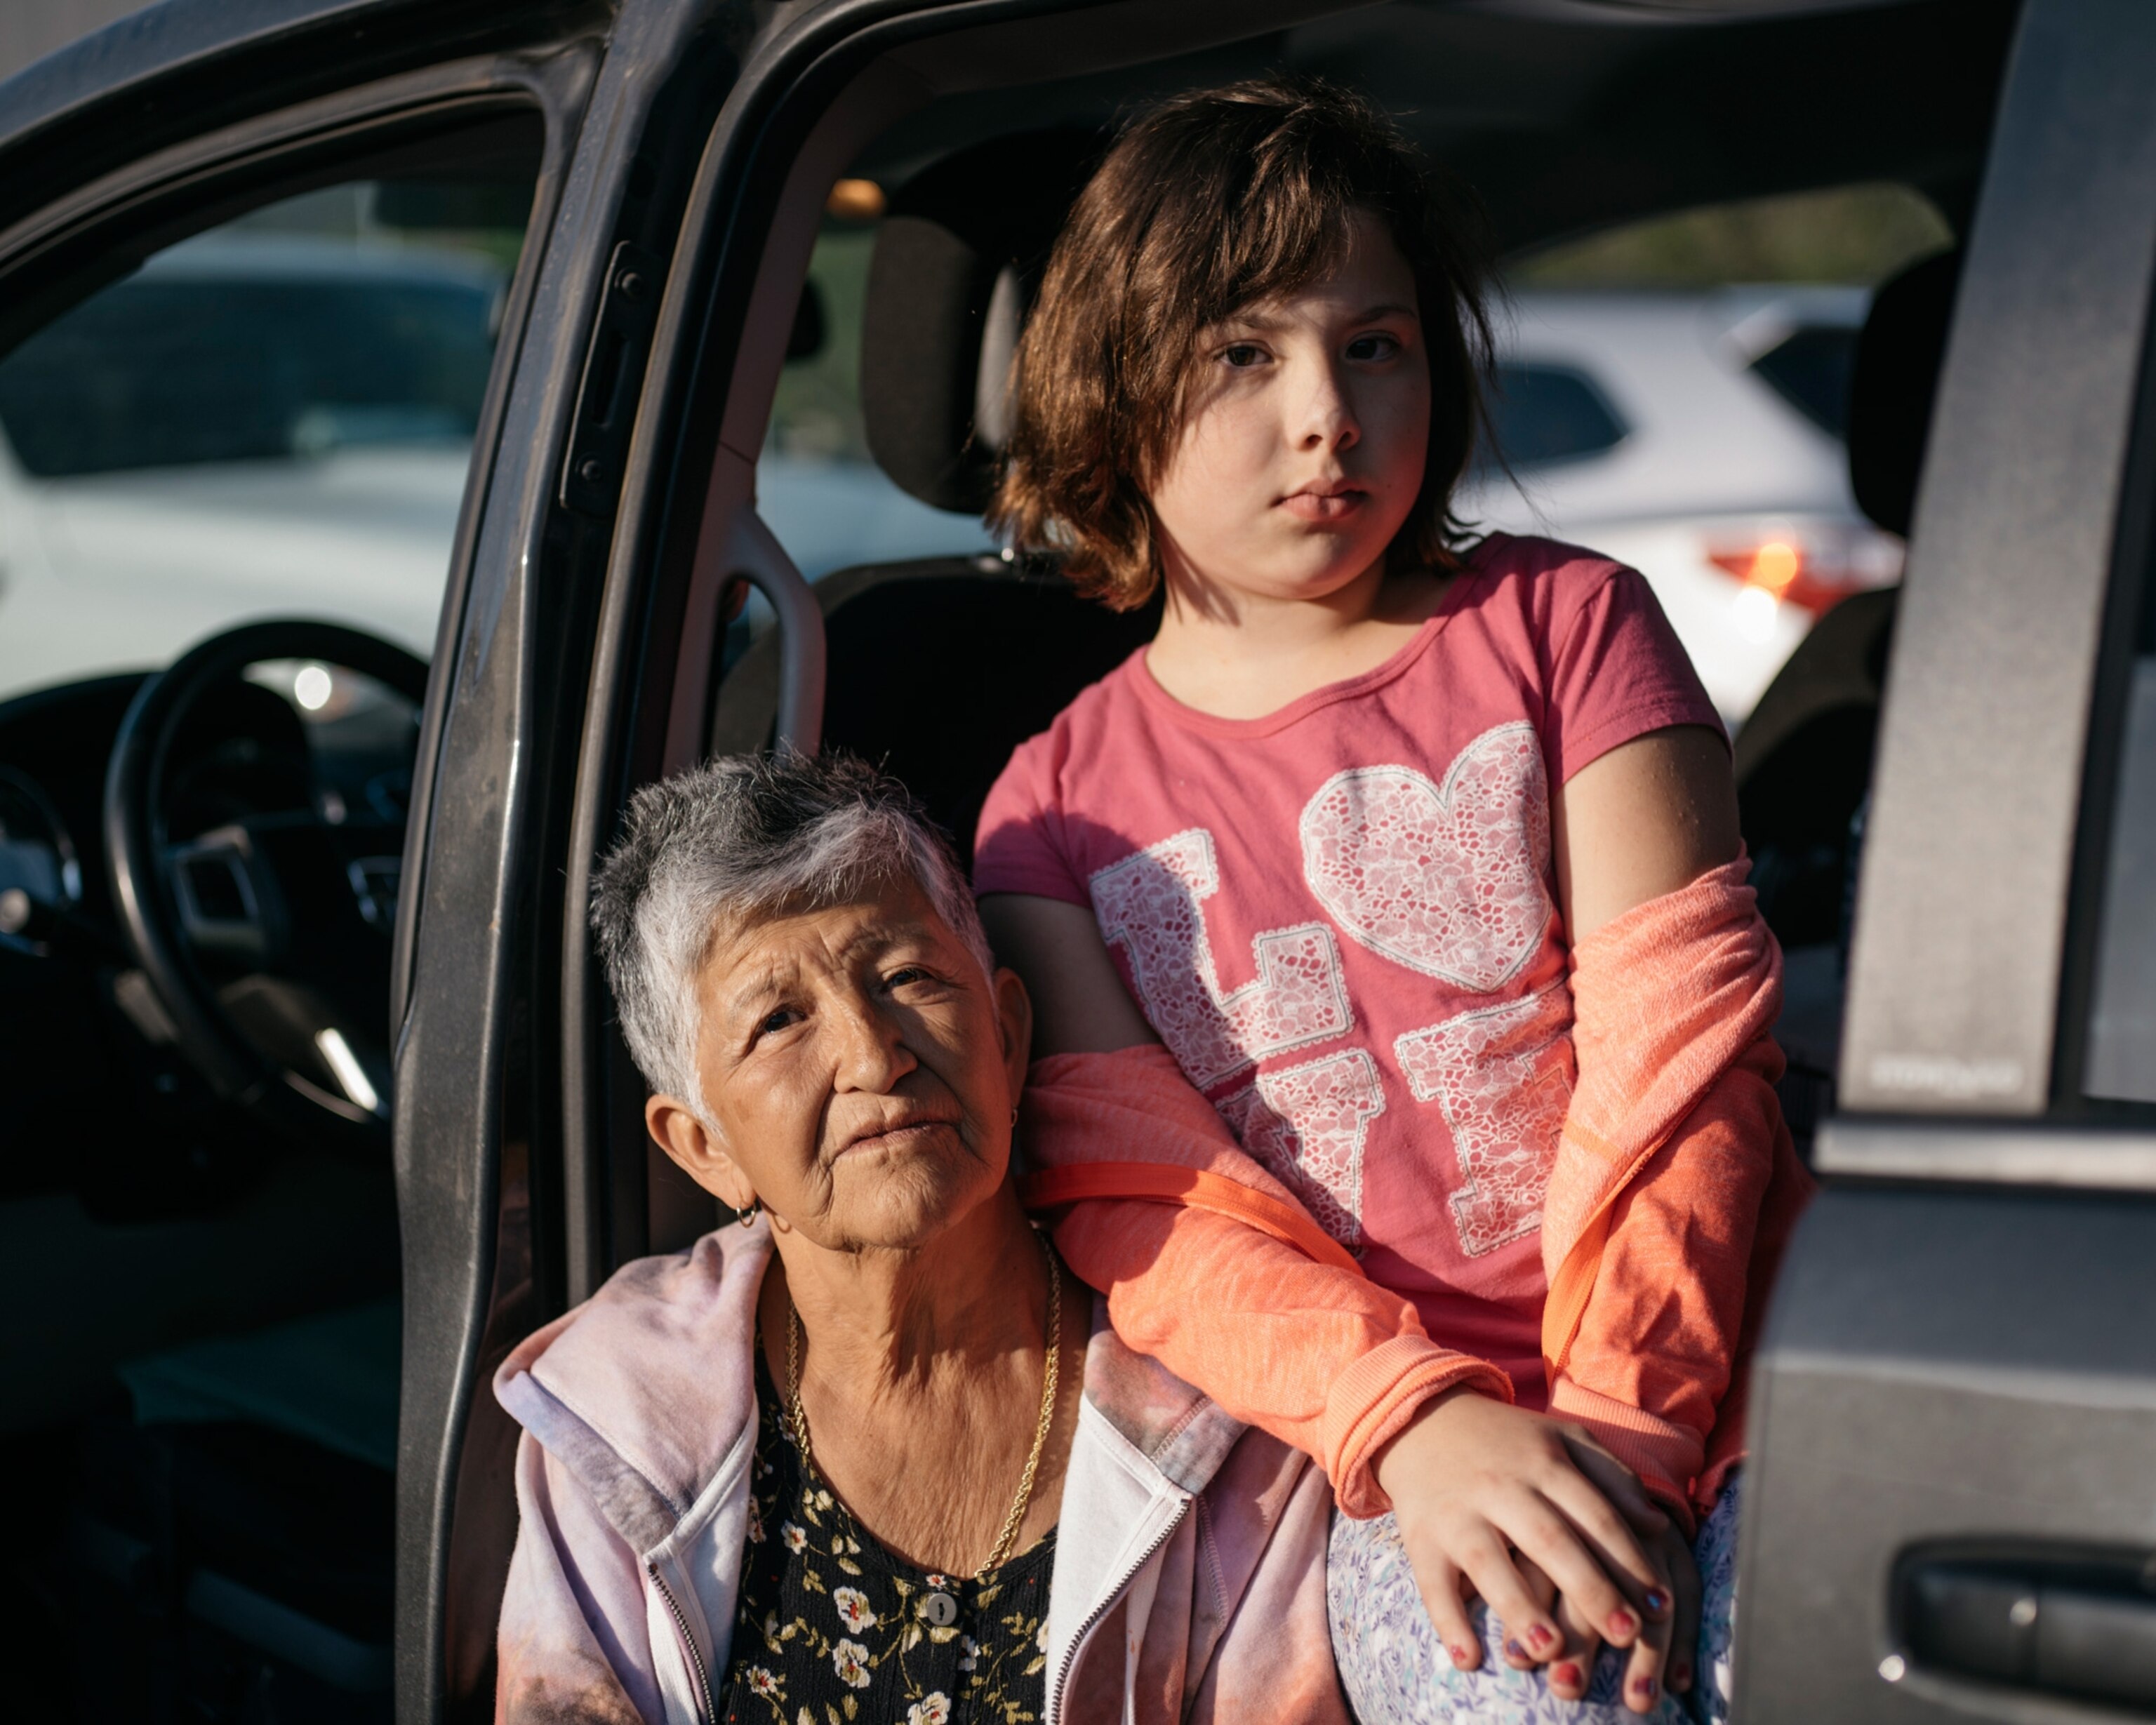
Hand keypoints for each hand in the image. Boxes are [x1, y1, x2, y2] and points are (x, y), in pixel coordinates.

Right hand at [1370, 1389, 1677, 1695]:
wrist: (1421, 1420)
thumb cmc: (1508, 1443)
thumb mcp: (1563, 1441)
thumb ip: (1613, 1478)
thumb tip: (1659, 1526)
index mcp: (1544, 1464)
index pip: (1595, 1514)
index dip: (1630, 1560)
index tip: (1662, 1606)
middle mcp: (1501, 1488)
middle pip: (1549, 1539)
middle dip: (1590, 1587)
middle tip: (1627, 1635)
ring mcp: (1457, 1514)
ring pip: (1489, 1562)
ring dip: (1520, 1606)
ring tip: (1551, 1649)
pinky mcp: (1421, 1539)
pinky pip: (1433, 1584)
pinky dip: (1449, 1623)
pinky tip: (1471, 1660)